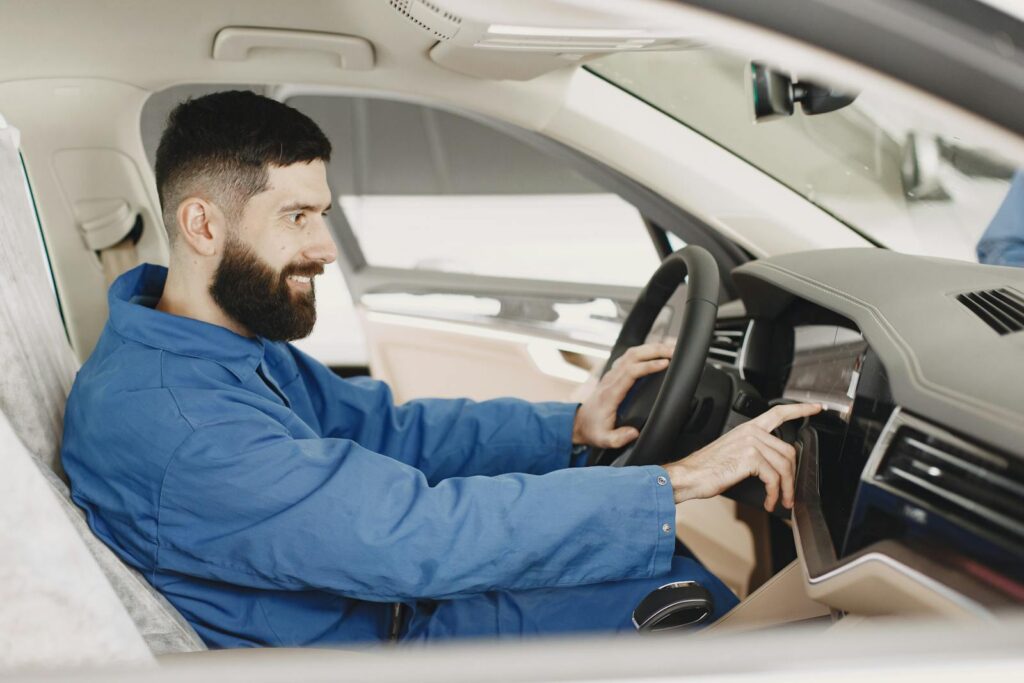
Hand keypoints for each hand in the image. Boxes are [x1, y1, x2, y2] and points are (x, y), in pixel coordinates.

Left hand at [572, 342, 673, 447]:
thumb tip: (634, 433)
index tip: (665, 364)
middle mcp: (611, 380)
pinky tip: (656, 352)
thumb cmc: (593, 430)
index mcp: (611, 394)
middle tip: (674, 350)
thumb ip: (619, 438)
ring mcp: (611, 374)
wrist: (579, 423)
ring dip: (651, 348)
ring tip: (670, 348)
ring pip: (631, 353)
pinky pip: (629, 357)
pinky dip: (644, 351)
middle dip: (654, 350)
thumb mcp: (604, 440)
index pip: (630, 372)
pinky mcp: (614, 374)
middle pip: (633, 356)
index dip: (648, 365)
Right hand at [664, 403, 822, 510]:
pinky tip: (769, 500)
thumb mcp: (732, 453)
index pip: (778, 413)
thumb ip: (753, 453)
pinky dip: (774, 493)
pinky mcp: (750, 458)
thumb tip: (771, 468)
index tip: (815, 408)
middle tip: (789, 492)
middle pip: (788, 451)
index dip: (800, 410)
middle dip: (793, 475)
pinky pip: (774, 478)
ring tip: (781, 500)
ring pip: (784, 466)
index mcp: (747, 429)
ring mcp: (751, 443)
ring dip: (786, 489)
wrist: (688, 476)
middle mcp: (751, 433)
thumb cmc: (706, 468)